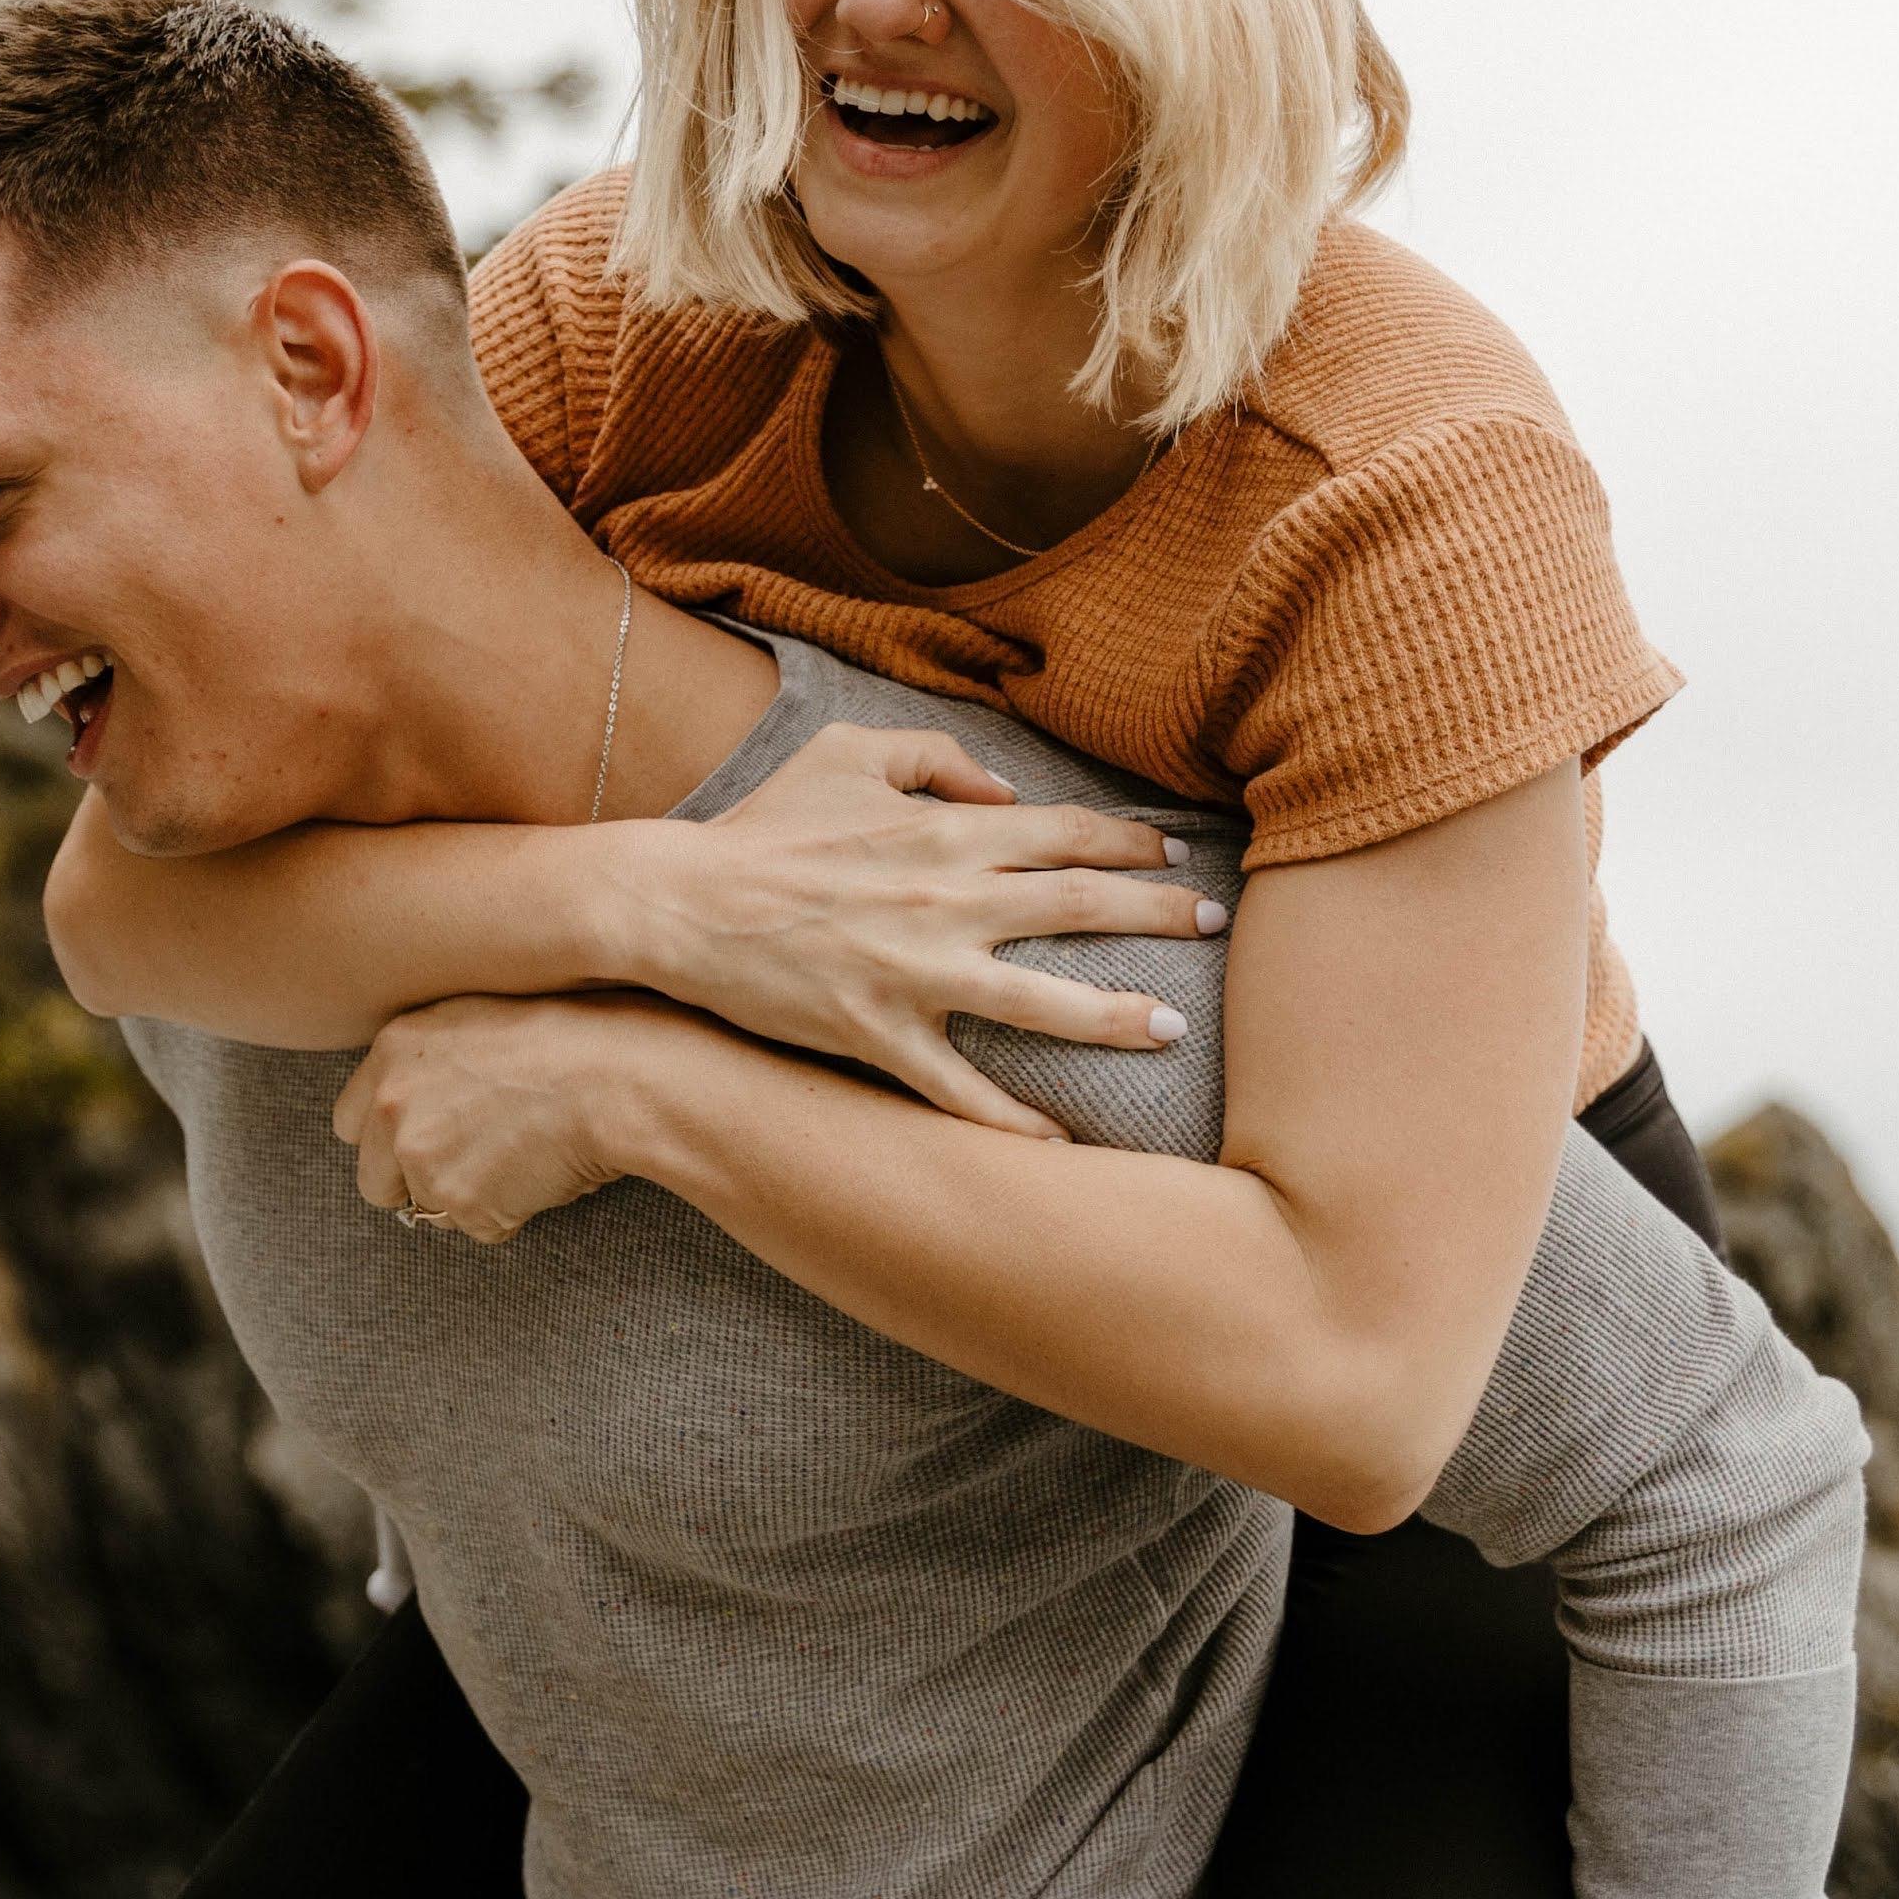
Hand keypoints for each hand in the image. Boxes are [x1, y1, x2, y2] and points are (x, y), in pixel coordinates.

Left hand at [334, 995, 691, 1244]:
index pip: (350, 1122)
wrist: (617, 1077)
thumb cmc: (572, 1037)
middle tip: (472, 1166)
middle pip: (373, 1180)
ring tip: (523, 1157)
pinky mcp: (459, 1203)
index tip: (425, 1140)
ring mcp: (421, 1157)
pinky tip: (542, 1173)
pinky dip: (509, 1213)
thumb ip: (432, 1060)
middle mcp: (391, 1104)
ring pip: (428, 1208)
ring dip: (467, 1197)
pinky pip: (478, 1227)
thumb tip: (422, 1104)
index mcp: (394, 1050)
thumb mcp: (480, 1020)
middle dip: (414, 1183)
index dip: (389, 1137)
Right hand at [629, 723, 1228, 1127]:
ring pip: (1043, 1001)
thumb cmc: (764, 825)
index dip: (1131, 841)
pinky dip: (1012, 1123)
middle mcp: (948, 899)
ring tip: (1170, 1027)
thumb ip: (935, 755)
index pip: (1066, 831)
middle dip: (1161, 913)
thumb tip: (1006, 787)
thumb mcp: (846, 752)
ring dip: (1116, 1015)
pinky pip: (961, 1090)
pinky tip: (1060, 1145)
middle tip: (1217, 923)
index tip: (1175, 855)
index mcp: (945, 828)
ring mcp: (918, 973)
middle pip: (1081, 904)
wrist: (681, 901)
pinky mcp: (882, 1036)